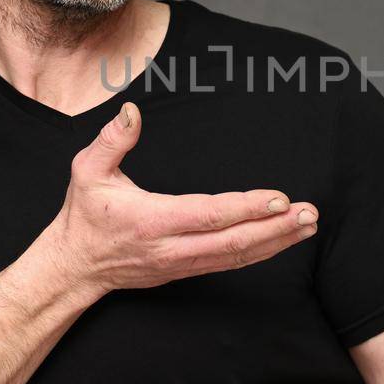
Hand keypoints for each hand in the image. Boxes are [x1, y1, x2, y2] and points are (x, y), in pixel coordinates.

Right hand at [36, 101, 320, 297]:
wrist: (73, 266)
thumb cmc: (84, 215)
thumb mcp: (86, 171)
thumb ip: (112, 141)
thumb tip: (133, 112)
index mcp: (151, 220)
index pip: (209, 216)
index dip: (247, 208)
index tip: (279, 198)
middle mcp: (171, 248)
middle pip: (234, 242)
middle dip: (276, 229)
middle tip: (310, 214)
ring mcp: (181, 264)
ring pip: (237, 257)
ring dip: (276, 242)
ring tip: (307, 226)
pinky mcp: (185, 271)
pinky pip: (229, 263)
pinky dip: (260, 252)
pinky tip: (282, 240)